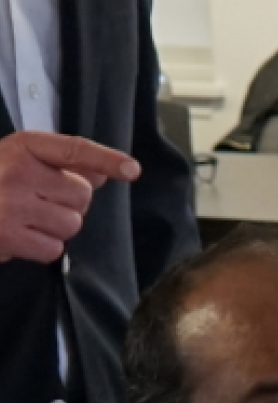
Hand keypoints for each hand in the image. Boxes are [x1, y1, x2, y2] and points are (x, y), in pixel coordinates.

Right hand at [0, 132, 139, 263]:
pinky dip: (42, 247)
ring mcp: (12, 204)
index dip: (106, 159)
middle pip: (82, 195)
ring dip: (57, 227)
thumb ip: (61, 164)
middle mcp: (18, 172)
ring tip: (28, 219)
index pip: (73, 150)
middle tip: (40, 202)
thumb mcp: (18, 160)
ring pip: (71, 224)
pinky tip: (19, 235)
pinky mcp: (8, 236)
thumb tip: (103, 173)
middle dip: (70, 203)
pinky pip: (53, 248)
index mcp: (23, 147)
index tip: (132, 169)